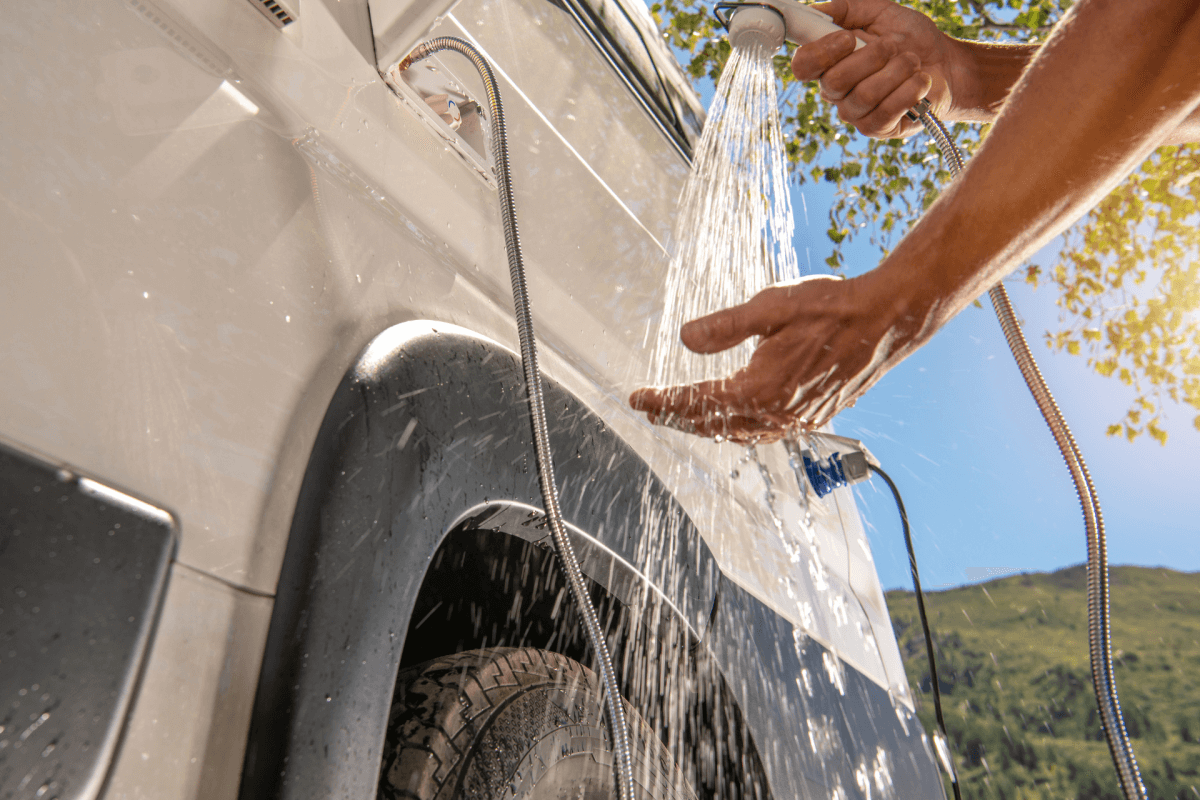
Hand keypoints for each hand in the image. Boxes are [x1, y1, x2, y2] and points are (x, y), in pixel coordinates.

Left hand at [629, 273, 926, 442]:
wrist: (887, 319)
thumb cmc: (832, 308)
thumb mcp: (771, 307)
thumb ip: (725, 326)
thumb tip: (685, 339)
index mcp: (762, 390)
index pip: (698, 403)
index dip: (664, 401)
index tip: (637, 398)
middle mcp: (778, 414)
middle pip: (714, 426)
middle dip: (679, 418)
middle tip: (651, 409)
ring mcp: (798, 419)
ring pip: (740, 433)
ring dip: (707, 426)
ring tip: (682, 415)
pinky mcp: (813, 416)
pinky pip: (765, 431)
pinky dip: (739, 427)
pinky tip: (734, 418)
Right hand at [791, 0, 965, 137]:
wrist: (948, 65)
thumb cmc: (912, 39)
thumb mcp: (880, 12)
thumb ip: (846, 8)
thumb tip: (818, 11)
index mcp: (830, 63)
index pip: (803, 66)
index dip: (821, 52)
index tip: (848, 38)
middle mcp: (837, 92)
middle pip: (834, 81)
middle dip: (871, 57)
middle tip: (894, 45)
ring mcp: (856, 113)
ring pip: (863, 96)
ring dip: (896, 71)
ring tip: (912, 62)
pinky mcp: (878, 129)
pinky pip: (885, 112)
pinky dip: (908, 90)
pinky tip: (920, 81)